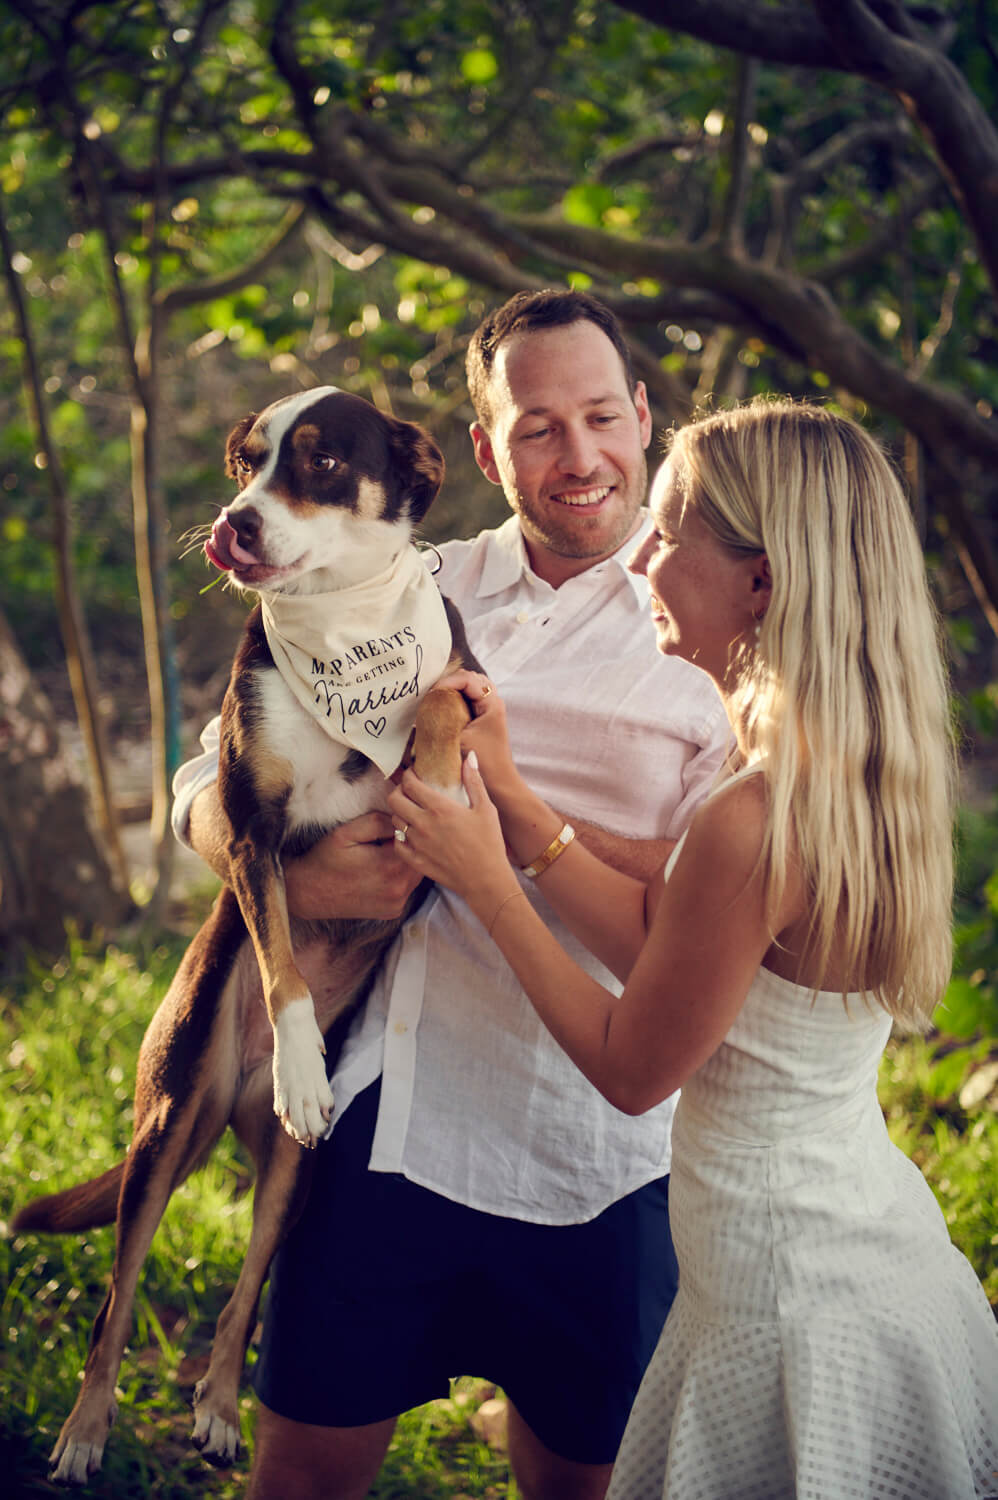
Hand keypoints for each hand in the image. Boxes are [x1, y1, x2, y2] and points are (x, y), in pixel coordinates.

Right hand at [284, 811, 423, 920]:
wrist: (308, 892)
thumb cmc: (326, 859)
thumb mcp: (348, 832)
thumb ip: (379, 821)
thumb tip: (401, 821)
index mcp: (391, 866)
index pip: (417, 840)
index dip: (407, 830)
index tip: (394, 826)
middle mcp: (399, 889)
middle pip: (420, 859)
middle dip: (410, 847)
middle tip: (387, 840)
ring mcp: (397, 903)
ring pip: (416, 875)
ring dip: (406, 863)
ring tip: (383, 855)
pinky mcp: (392, 912)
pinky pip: (407, 889)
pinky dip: (399, 879)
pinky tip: (380, 873)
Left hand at [387, 753, 515, 912]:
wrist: (486, 879)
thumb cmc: (489, 843)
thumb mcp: (486, 808)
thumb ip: (474, 781)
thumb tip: (468, 756)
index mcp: (439, 808)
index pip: (410, 784)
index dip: (409, 775)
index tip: (415, 774)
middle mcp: (423, 824)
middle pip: (394, 799)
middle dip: (398, 791)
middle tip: (409, 791)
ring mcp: (418, 844)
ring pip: (394, 821)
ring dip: (400, 813)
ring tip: (411, 811)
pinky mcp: (416, 861)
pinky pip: (397, 844)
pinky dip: (400, 837)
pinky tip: (411, 834)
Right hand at [435, 670, 520, 806]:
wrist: (500, 785)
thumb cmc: (483, 765)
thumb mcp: (457, 742)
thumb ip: (440, 724)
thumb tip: (420, 714)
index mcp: (492, 704)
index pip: (467, 679)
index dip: (447, 681)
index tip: (431, 695)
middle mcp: (493, 702)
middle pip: (469, 678)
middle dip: (449, 681)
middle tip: (432, 694)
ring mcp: (488, 710)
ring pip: (468, 687)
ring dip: (451, 690)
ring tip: (435, 700)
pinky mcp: (482, 718)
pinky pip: (467, 699)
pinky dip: (454, 699)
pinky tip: (441, 709)